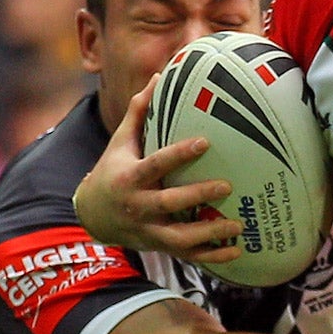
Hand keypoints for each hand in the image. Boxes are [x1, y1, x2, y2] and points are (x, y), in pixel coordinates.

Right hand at [74, 79, 243, 263]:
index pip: (155, 164)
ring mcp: (148, 230)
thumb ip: (139, 111)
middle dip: (197, 196)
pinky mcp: (158, 246)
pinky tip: (236, 252)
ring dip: (209, 234)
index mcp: (129, 177)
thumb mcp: (120, 141)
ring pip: (179, 237)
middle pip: (168, 203)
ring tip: (239, 226)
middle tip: (227, 186)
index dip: (178, 154)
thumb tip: (158, 76)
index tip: (204, 142)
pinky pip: (187, 256)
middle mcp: (138, 206)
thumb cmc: (113, 169)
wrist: (94, 215)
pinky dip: (211, 257)